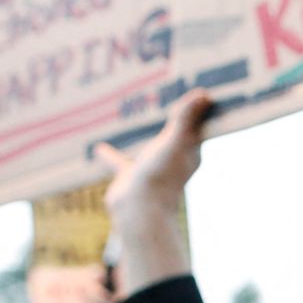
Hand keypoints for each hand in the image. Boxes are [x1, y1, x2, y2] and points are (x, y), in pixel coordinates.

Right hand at [98, 91, 210, 298]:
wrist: (139, 212)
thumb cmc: (160, 176)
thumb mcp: (175, 142)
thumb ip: (186, 119)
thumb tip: (204, 94)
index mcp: (188, 151)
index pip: (197, 125)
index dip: (200, 109)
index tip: (203, 91)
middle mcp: (172, 158)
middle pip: (174, 133)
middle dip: (175, 118)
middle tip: (172, 98)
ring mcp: (150, 167)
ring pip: (147, 147)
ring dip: (144, 135)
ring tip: (134, 120)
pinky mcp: (129, 177)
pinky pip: (118, 163)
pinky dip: (109, 155)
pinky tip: (98, 149)